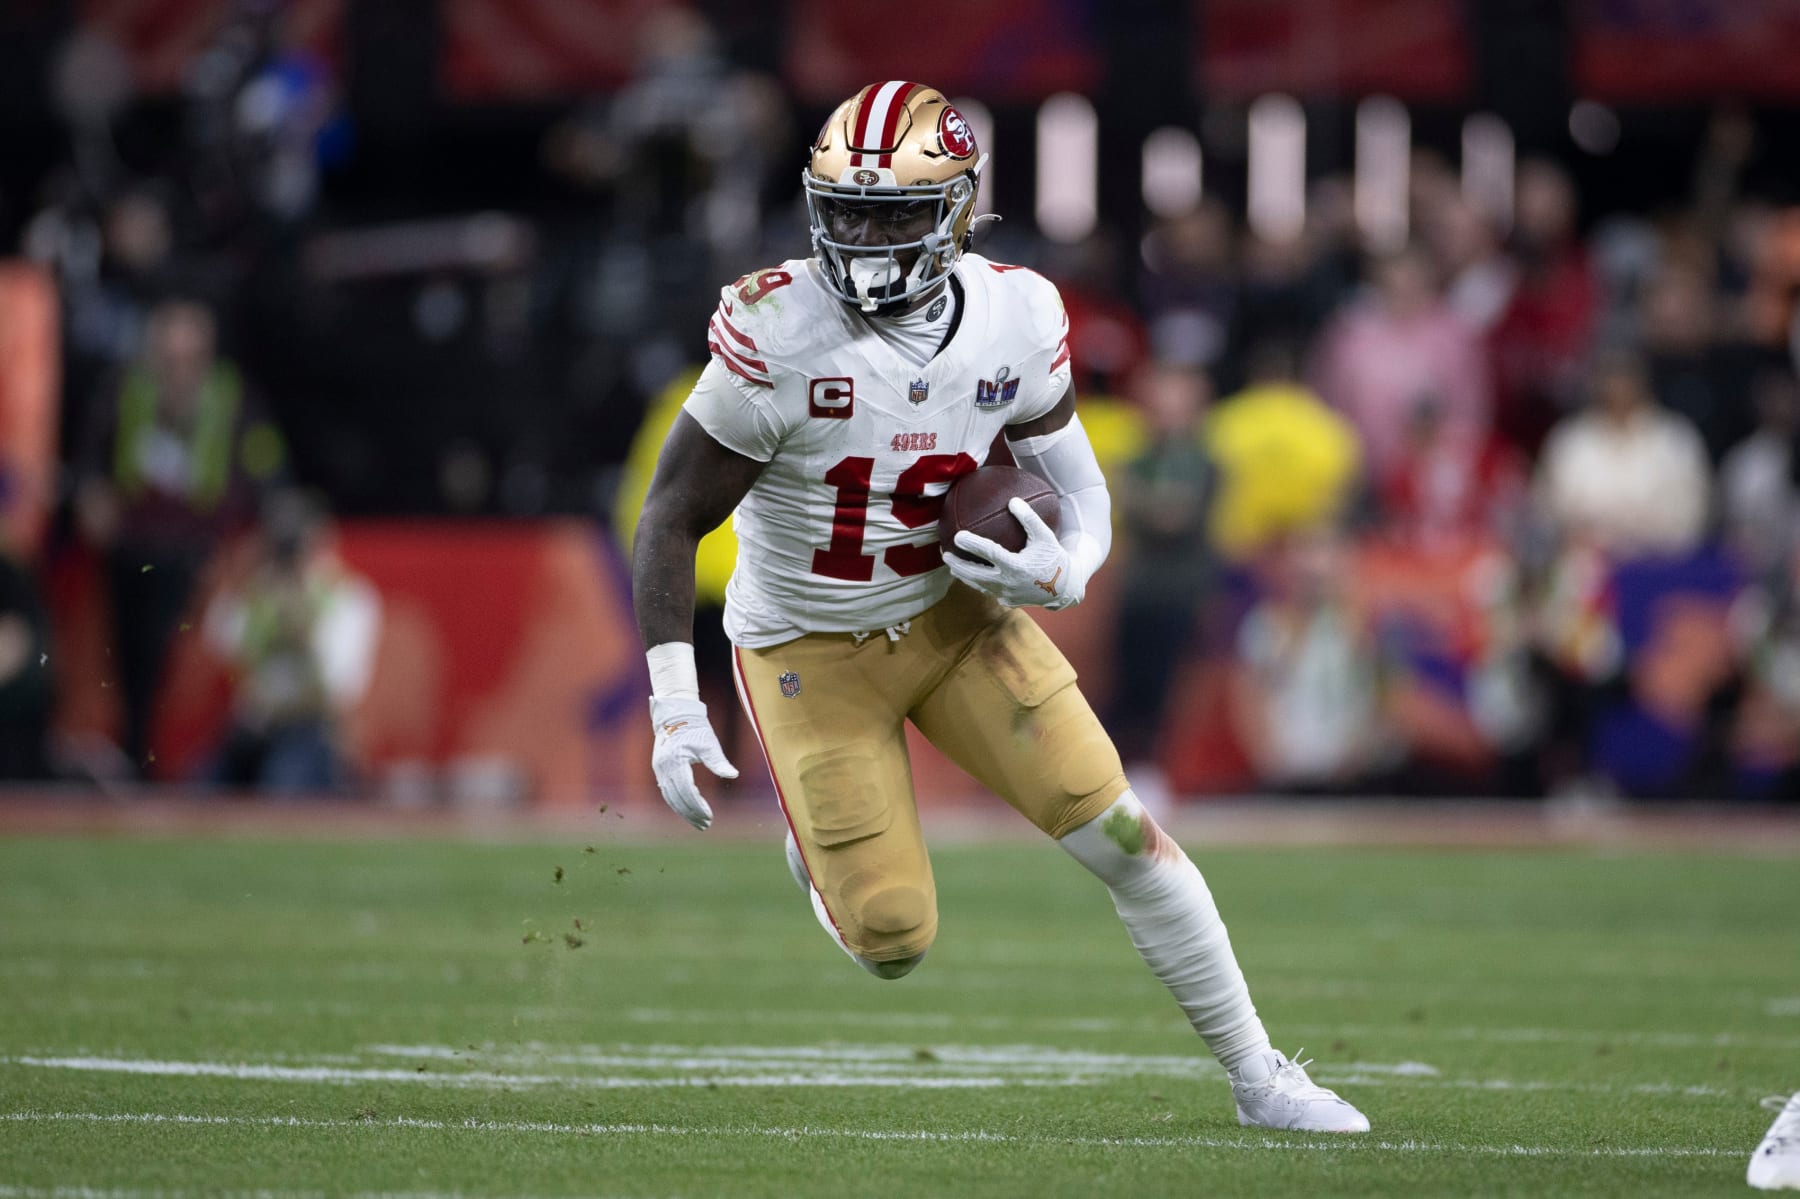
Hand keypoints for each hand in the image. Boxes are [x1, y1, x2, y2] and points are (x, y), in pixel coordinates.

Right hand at [648, 695, 738, 828]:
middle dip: (691, 813)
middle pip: (677, 797)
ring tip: (700, 823)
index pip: (686, 790)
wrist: (676, 715)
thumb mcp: (709, 743)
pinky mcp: (659, 770)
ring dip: (684, 812)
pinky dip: (677, 803)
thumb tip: (733, 774)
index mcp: (675, 760)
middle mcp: (663, 767)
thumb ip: (718, 761)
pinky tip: (688, 812)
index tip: (709, 817)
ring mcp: (659, 769)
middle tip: (706, 824)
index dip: (697, 806)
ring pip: (670, 797)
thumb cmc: (696, 728)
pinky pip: (667, 792)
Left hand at [945, 496, 1082, 609]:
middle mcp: (1008, 584)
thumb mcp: (1046, 536)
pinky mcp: (1007, 602)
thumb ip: (1029, 519)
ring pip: (978, 585)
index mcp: (1017, 567)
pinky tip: (970, 575)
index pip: (989, 554)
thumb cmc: (1055, 558)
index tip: (957, 536)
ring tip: (952, 565)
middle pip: (975, 574)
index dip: (972, 544)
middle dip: (957, 564)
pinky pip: (988, 591)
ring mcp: (1006, 595)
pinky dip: (977, 582)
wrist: (1065, 588)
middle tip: (945, 553)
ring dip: (963, 575)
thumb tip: (1013, 500)